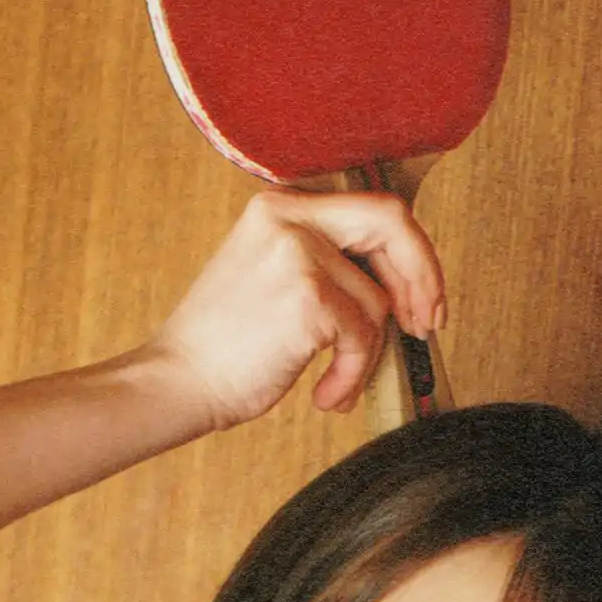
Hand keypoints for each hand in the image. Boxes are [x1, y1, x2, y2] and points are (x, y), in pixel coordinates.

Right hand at [147, 190, 444, 429]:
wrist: (178, 382)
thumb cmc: (227, 346)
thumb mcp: (273, 275)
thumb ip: (327, 261)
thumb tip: (405, 277)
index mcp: (280, 206)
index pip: (375, 208)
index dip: (412, 253)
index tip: (421, 298)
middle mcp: (289, 217)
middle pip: (393, 225)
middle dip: (423, 280)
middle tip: (424, 328)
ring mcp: (298, 253)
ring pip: (377, 300)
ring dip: (364, 355)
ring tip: (334, 384)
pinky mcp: (307, 296)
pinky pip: (363, 336)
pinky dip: (351, 375)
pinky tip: (325, 396)